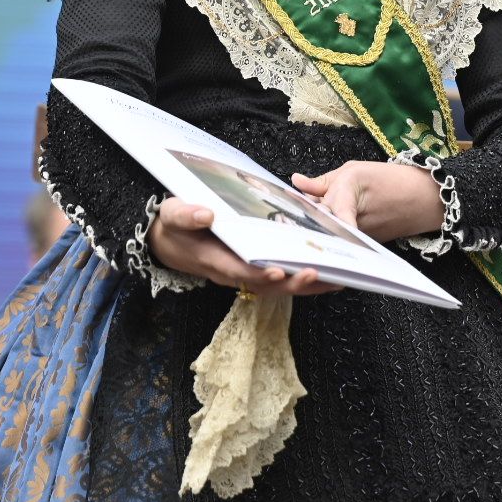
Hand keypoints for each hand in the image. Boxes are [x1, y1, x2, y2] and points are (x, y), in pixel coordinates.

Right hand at [148, 197, 337, 294]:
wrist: (167, 240)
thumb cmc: (172, 226)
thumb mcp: (172, 215)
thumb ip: (186, 215)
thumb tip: (206, 215)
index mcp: (212, 260)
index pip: (239, 270)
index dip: (259, 272)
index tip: (278, 270)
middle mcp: (230, 273)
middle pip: (265, 285)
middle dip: (291, 282)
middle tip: (317, 273)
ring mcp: (242, 274)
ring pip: (277, 286)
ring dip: (304, 285)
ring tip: (334, 278)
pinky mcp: (252, 270)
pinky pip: (279, 279)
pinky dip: (301, 279)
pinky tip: (325, 272)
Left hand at [291, 160, 441, 242]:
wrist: (424, 199)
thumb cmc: (390, 180)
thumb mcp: (354, 170)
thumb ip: (324, 180)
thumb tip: (296, 182)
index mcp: (348, 190)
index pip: (321, 207)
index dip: (302, 213)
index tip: (284, 220)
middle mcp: (352, 218)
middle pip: (318, 222)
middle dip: (301, 223)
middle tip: (279, 223)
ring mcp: (358, 235)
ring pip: (327, 232)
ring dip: (312, 229)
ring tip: (293, 226)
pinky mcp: (363, 245)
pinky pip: (339, 240)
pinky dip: (327, 234)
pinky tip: (315, 231)